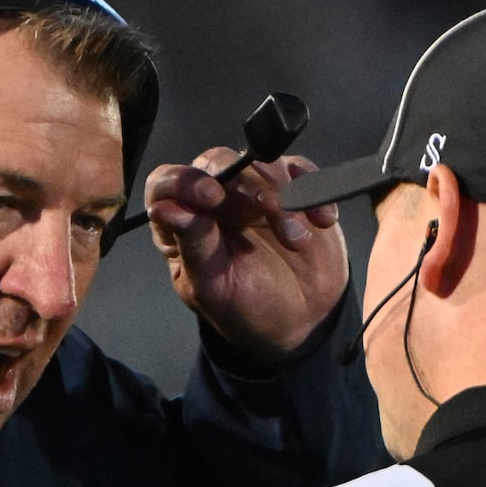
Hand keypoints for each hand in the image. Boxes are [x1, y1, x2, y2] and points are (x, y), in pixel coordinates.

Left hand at [144, 148, 346, 364]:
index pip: (167, 184)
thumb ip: (193, 244)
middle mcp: (214, 199)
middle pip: (220, 164)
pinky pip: (302, 172)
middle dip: (248, 185)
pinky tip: (322, 220)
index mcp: (183, 222)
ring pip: (264, 164)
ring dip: (286, 196)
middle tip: (271, 211)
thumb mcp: (214, 286)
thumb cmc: (245, 308)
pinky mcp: (293, 188)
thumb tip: (164, 208)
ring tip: (298, 239)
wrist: (299, 322)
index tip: (212, 197)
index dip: (185, 181)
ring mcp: (254, 190)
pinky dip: (316, 191)